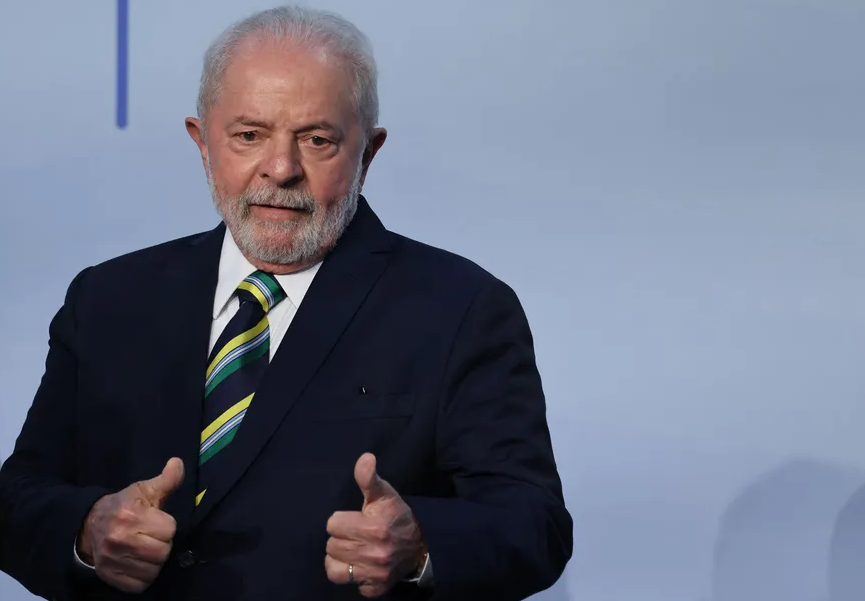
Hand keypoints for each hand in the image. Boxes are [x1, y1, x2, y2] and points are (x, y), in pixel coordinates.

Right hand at [77, 458, 183, 592]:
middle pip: (163, 552)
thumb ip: (166, 480)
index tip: (158, 522)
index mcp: (131, 516)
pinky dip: (143, 577)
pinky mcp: (109, 576)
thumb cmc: (123, 506)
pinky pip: (139, 585)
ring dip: (154, 562)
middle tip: (153, 538)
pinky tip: (139, 564)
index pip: (169, 529)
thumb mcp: (143, 490)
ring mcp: (113, 560)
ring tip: (146, 550)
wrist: (88, 525)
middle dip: (163, 544)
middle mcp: (120, 539)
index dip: (167, 526)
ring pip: (153, 571)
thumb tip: (178, 463)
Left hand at [325, 453, 425, 597]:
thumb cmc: (397, 516)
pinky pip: (349, 585)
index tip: (354, 520)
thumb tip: (365, 458)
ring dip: (340, 559)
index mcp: (373, 528)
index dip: (341, 520)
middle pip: (331, 546)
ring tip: (351, 551)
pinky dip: (353, 577)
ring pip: (334, 569)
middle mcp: (373, 553)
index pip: (332, 525)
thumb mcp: (384, 494)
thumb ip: (369, 478)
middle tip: (355, 535)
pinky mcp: (375, 589)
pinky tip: (361, 565)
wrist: (422, 545)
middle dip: (341, 538)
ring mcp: (374, 574)